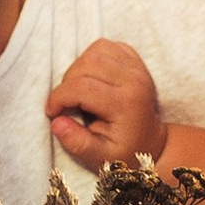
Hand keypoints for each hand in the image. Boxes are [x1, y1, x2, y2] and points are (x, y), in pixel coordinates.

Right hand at [48, 38, 166, 173]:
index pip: (82, 88)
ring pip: (95, 51)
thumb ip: (77, 143)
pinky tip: (91, 78)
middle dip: (67, 83)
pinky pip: (106, 46)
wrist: (152, 142)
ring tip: (78, 91)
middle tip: (67, 103)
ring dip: (77, 68)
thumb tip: (56, 122)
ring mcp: (137, 67)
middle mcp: (134, 80)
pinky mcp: (135, 60)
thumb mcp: (100, 157)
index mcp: (126, 104)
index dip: (58, 97)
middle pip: (86, 64)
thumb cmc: (125, 152)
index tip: (52, 112)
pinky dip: (91, 58)